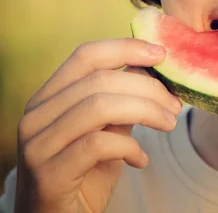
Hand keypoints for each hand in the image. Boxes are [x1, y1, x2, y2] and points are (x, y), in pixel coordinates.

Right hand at [14, 38, 182, 212]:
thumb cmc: (85, 174)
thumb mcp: (106, 129)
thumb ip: (122, 98)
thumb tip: (153, 63)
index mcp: (48, 97)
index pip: (87, 55)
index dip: (127, 48)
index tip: (162, 54)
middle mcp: (36, 116)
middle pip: (100, 80)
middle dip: (147, 87)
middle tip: (175, 104)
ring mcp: (37, 145)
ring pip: (99, 106)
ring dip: (145, 111)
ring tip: (168, 124)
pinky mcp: (47, 175)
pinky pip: (96, 144)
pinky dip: (129, 147)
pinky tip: (141, 160)